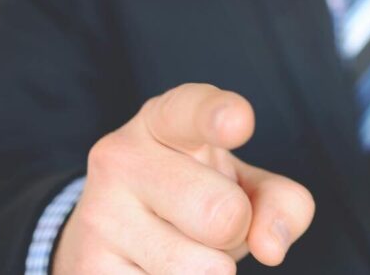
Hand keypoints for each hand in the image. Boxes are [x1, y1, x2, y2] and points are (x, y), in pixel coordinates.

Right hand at [53, 83, 314, 273]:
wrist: (115, 232)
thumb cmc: (199, 198)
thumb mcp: (246, 186)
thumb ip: (281, 203)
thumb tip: (271, 247)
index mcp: (166, 120)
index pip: (192, 110)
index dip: (219, 116)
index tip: (239, 123)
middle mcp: (122, 156)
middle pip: (223, 215)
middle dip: (236, 231)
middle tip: (212, 223)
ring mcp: (98, 214)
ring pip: (201, 270)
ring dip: (211, 271)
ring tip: (185, 250)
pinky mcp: (88, 268)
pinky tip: (155, 269)